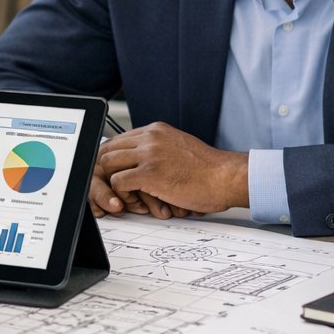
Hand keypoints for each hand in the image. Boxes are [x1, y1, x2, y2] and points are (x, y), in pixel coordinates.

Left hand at [95, 123, 247, 215]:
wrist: (227, 177)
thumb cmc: (208, 170)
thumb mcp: (180, 147)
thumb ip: (159, 149)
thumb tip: (141, 161)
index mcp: (156, 131)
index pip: (118, 140)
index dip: (114, 161)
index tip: (118, 174)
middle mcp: (150, 138)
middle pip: (107, 150)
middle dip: (108, 172)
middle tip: (119, 188)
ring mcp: (149, 154)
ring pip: (107, 164)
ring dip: (115, 184)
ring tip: (132, 195)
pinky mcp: (150, 173)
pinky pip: (118, 182)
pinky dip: (124, 195)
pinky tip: (141, 202)